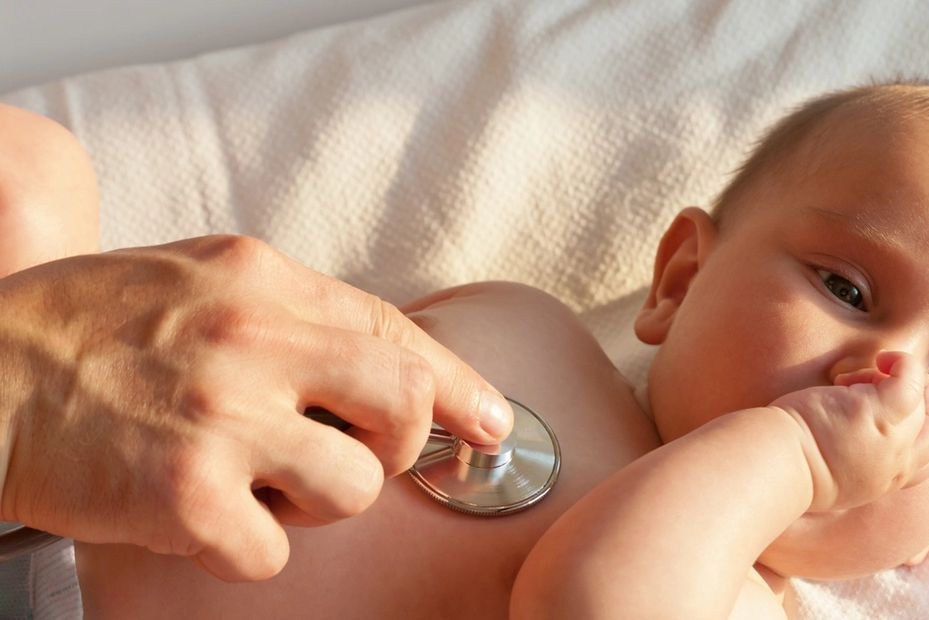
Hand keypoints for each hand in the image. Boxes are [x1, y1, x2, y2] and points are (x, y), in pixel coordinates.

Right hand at [0, 235, 512, 580]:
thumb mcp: (196, 279)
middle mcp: (254, 341)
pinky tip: (201, 515)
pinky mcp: (185, 495)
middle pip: (405, 408)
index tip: (493, 422)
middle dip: (398, 449)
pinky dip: (249, 546)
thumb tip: (388, 360)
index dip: (461, 387)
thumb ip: (293, 311)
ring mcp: (222, 418)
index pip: (397, 334)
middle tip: (352, 456)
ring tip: (250, 479)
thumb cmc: (86, 330)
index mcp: (263, 281)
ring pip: (353, 490)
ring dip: (315, 502)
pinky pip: (274, 551)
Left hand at [770, 351, 928, 511]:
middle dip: (921, 399)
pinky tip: (879, 359)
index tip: (888, 407)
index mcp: (886, 481)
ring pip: (924, 401)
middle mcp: (898, 465)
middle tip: (883, 381)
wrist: (776, 466)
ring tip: (854, 380)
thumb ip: (851, 458)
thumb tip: (845, 433)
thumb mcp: (832, 473)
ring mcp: (895, 439)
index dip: (919, 426)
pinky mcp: (882, 412)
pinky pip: (911, 377)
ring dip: (896, 381)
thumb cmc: (787, 464)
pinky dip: (902, 362)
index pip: (928, 458)